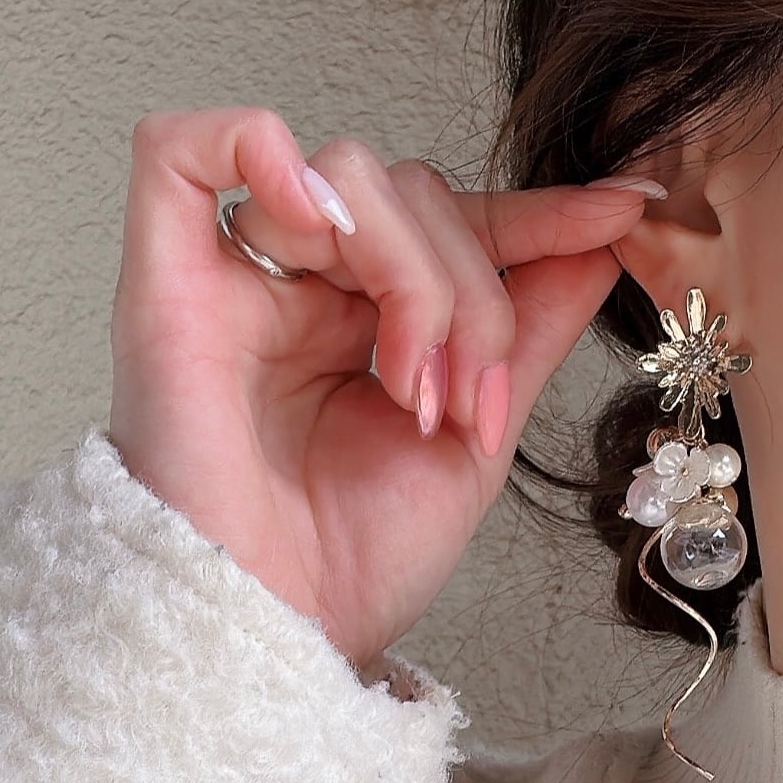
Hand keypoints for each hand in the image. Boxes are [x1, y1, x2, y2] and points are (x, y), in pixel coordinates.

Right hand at [107, 107, 651, 674]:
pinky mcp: (162, 289)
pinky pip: (175, 153)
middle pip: (403, 189)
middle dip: (468, 285)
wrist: (276, 638)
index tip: (620, 212)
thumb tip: (601, 235)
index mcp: (352, 328)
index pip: (446, 219)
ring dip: (409, 268)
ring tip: (408, 383)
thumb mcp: (472, 441)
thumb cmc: (346, 569)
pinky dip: (249, 144)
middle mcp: (287, 297)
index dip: (531, 209)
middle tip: (464, 394)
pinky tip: (318, 218)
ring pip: (340, 174)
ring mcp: (225, 288)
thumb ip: (527, 330)